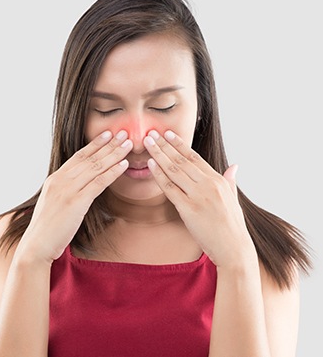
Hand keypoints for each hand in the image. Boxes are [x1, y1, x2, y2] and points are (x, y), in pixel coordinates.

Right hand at [17, 130, 132, 262]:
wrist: (36, 245)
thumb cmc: (48, 227)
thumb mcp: (54, 202)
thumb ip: (67, 189)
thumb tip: (82, 184)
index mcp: (55, 178)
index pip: (79, 156)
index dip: (95, 144)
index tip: (108, 134)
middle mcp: (61, 180)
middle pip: (89, 158)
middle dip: (108, 144)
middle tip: (123, 133)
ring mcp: (67, 190)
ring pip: (95, 167)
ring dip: (114, 154)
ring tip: (128, 143)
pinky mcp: (75, 202)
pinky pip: (98, 183)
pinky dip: (112, 172)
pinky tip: (124, 164)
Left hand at [143, 130, 254, 267]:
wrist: (234, 248)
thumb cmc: (233, 226)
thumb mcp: (234, 199)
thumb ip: (230, 180)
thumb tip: (234, 166)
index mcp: (218, 180)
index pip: (194, 157)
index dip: (179, 144)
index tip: (168, 134)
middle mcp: (208, 184)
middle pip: (181, 160)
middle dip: (165, 145)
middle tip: (152, 133)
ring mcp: (198, 196)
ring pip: (174, 170)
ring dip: (159, 155)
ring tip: (148, 143)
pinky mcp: (189, 209)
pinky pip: (170, 188)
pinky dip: (159, 175)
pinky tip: (150, 165)